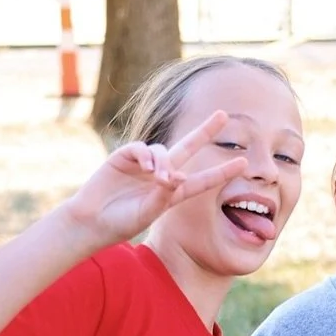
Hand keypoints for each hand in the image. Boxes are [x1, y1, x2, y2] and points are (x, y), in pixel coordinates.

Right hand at [64, 110, 244, 246]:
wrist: (92, 221)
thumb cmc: (121, 222)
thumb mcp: (148, 212)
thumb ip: (164, 195)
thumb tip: (177, 174)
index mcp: (172, 192)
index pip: (202, 180)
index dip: (222, 172)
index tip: (243, 163)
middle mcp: (161, 174)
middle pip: (188, 147)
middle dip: (205, 130)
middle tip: (223, 114)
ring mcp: (143, 164)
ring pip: (163, 151)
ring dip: (164, 162)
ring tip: (159, 178)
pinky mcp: (124, 156)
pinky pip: (141, 148)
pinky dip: (146, 155)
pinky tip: (147, 167)